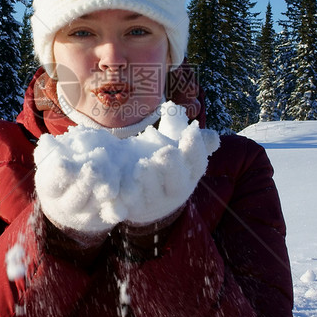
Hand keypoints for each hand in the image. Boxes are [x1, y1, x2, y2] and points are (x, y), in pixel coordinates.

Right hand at [33, 125, 126, 239]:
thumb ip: (52, 150)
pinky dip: (116, 209)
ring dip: (103, 190)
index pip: (51, 184)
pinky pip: (110, 214)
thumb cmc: (63, 167)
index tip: (62, 162)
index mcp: (50, 189)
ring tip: (111, 175)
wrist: (72, 196)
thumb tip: (46, 141)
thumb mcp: (54, 158)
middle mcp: (65, 206)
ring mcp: (84, 214)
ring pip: (94, 204)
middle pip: (74, 199)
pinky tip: (123, 202)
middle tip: (93, 166)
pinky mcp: (102, 217)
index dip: (58, 174)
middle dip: (84, 182)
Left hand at [119, 102, 219, 225]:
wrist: (146, 198)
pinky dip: (124, 197)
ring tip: (141, 167)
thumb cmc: (163, 163)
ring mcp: (154, 202)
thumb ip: (175, 126)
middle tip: (166, 153)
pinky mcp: (132, 209)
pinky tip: (119, 187)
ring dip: (148, 181)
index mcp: (188, 173)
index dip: (196, 148)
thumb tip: (173, 107)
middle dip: (173, 167)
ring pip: (152, 194)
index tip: (192, 132)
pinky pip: (128, 205)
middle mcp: (174, 190)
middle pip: (178, 182)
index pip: (197, 162)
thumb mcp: (172, 144)